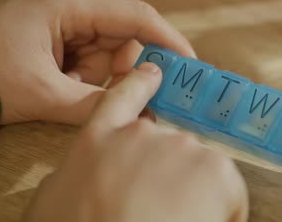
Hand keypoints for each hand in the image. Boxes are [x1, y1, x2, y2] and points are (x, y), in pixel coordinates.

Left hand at [0, 0, 195, 124]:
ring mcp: (63, 25)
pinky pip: (90, 61)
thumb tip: (142, 110)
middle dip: (133, 69)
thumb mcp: (44, 94)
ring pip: (109, 52)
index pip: (134, 15)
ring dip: (107, 79)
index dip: (167, 39)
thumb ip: (98, 103)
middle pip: (124, 36)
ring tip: (88, 98)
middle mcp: (70, 9)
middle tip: (146, 99)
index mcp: (68, 6)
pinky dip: (91, 81)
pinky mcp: (57, 41)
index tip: (190, 64)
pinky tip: (73, 93)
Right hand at [23, 62, 248, 221]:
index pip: (122, 97)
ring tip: (178, 220)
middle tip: (158, 209)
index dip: (140, 84)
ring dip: (196, 194)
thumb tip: (71, 175)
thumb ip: (70, 173)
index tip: (153, 74)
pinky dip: (226, 210)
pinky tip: (204, 221)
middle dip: (170, 176)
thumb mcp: (52, 198)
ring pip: (200, 169)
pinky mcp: (215, 168)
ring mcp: (181, 146)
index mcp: (98, 139)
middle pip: (169, 147)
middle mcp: (142, 134)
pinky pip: (230, 189)